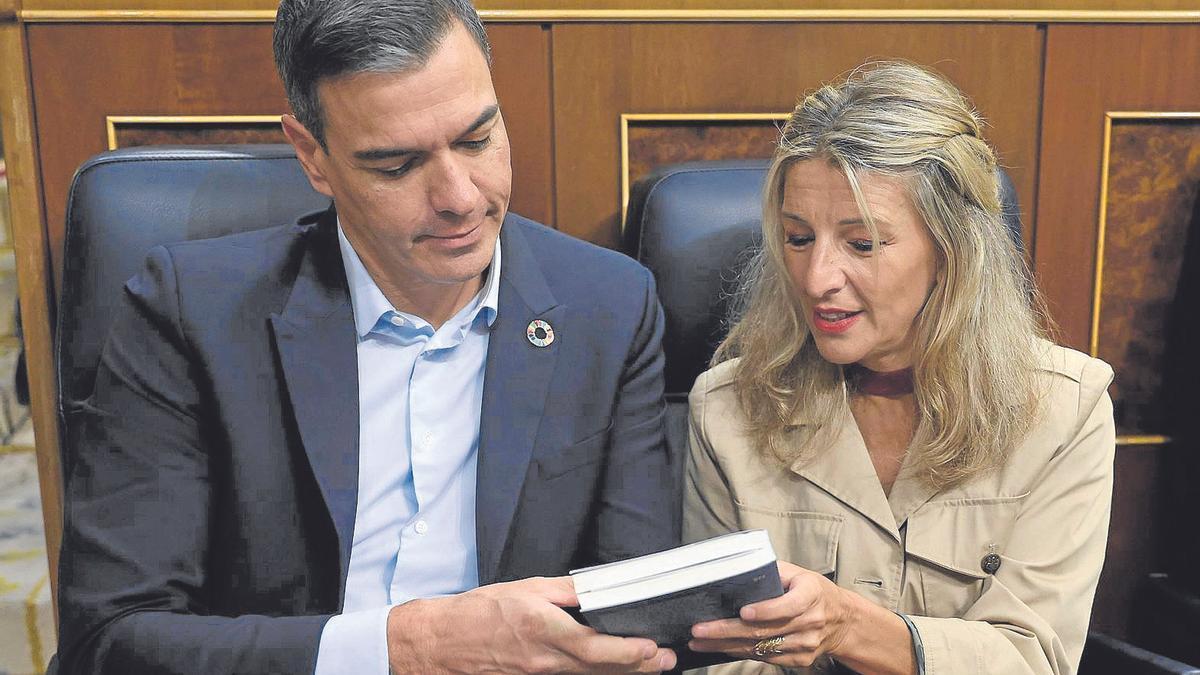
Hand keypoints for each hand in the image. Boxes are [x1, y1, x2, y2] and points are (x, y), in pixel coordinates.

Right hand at [387, 576, 676, 673]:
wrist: (440, 642)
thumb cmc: (480, 611)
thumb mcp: (525, 588)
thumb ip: (565, 591)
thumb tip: (596, 589)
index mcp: (542, 629)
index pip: (594, 646)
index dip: (628, 650)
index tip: (652, 646)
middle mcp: (543, 660)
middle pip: (600, 668)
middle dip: (638, 666)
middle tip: (666, 660)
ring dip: (621, 673)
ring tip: (651, 666)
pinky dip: (593, 674)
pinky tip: (608, 669)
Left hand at [687, 561, 854, 668]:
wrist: (842, 620)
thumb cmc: (813, 591)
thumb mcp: (798, 573)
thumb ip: (771, 571)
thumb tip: (737, 570)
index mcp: (811, 595)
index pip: (789, 605)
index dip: (766, 610)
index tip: (743, 611)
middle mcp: (810, 622)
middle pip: (765, 631)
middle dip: (727, 631)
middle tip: (700, 629)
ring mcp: (805, 644)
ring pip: (761, 648)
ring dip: (726, 646)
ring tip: (700, 641)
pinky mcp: (799, 659)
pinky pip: (765, 658)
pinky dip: (739, 653)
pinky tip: (720, 648)